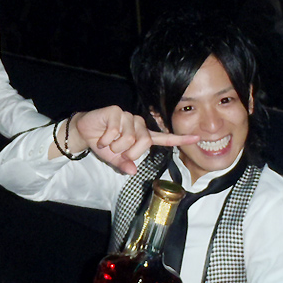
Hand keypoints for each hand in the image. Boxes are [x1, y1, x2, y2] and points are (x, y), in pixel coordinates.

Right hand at [55, 106, 197, 174]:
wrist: (85, 133)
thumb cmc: (105, 146)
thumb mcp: (116, 159)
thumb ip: (126, 164)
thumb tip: (132, 170)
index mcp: (144, 136)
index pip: (165, 138)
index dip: (181, 139)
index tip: (197, 138)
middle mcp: (139, 125)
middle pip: (144, 143)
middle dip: (128, 152)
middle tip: (116, 150)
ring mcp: (129, 117)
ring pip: (129, 138)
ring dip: (115, 146)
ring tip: (108, 142)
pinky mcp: (117, 111)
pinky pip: (115, 132)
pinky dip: (106, 139)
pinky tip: (102, 135)